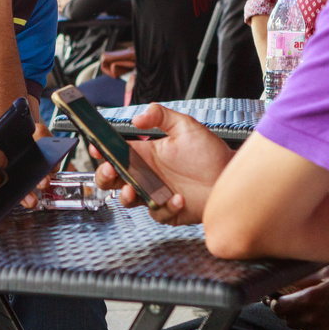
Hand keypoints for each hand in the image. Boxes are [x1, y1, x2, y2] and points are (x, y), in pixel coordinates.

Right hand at [91, 103, 233, 225]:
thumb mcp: (185, 126)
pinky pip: (158, 214)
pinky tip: (179, 198)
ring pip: (128, 200)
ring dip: (127, 196)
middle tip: (110, 171)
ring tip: (134, 190)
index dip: (102, 151)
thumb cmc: (210, 152)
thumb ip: (161, 115)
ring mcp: (155, 194)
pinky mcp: (169, 211)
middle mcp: (147, 175)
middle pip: (113, 180)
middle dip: (105, 177)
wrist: (231, 175)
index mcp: (146, 154)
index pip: (116, 153)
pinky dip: (165, 208)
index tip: (97, 148)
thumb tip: (137, 117)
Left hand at [272, 266, 328, 329]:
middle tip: (300, 300)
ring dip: (305, 321)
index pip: (277, 308)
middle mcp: (314, 321)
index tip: (278, 297)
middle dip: (290, 310)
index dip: (275, 302)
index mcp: (309, 301)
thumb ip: (305, 276)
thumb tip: (284, 278)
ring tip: (321, 308)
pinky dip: (321, 329)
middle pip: (288, 320)